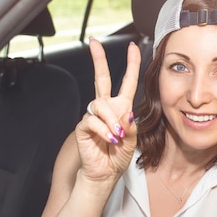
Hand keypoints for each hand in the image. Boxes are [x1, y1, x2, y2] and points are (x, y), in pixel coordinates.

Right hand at [75, 38, 141, 182]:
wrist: (105, 173)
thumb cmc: (118, 156)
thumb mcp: (133, 139)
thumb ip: (132, 124)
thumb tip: (126, 111)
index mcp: (121, 107)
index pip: (126, 81)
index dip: (131, 64)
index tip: (133, 47)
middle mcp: (105, 107)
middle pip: (100, 78)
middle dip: (98, 59)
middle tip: (94, 42)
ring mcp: (93, 116)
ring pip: (101, 104)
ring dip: (112, 120)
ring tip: (118, 136)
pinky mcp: (83, 127)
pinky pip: (93, 121)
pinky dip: (104, 131)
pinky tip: (110, 139)